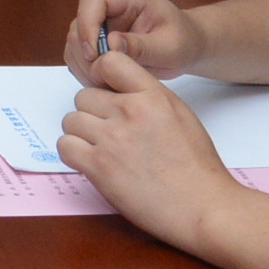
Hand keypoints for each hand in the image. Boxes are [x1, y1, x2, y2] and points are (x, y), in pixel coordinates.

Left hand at [55, 53, 243, 249]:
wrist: (203, 207)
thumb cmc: (196, 167)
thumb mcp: (179, 115)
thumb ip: (147, 97)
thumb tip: (117, 91)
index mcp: (152, 95)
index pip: (109, 61)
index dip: (102, 77)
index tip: (107, 95)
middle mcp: (130, 111)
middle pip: (83, 96)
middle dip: (93, 113)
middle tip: (110, 134)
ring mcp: (112, 138)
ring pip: (71, 120)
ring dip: (81, 135)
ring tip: (103, 151)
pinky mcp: (99, 166)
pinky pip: (65, 146)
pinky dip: (74, 154)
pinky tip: (92, 163)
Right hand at [63, 0, 204, 82]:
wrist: (187, 46)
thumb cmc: (184, 41)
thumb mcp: (170, 46)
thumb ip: (141, 45)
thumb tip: (111, 44)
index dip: (87, 25)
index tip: (94, 54)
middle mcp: (110, 6)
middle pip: (78, 21)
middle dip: (85, 51)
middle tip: (101, 76)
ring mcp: (101, 23)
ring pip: (74, 40)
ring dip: (83, 64)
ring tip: (104, 82)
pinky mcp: (97, 40)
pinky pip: (78, 54)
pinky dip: (84, 70)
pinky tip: (103, 82)